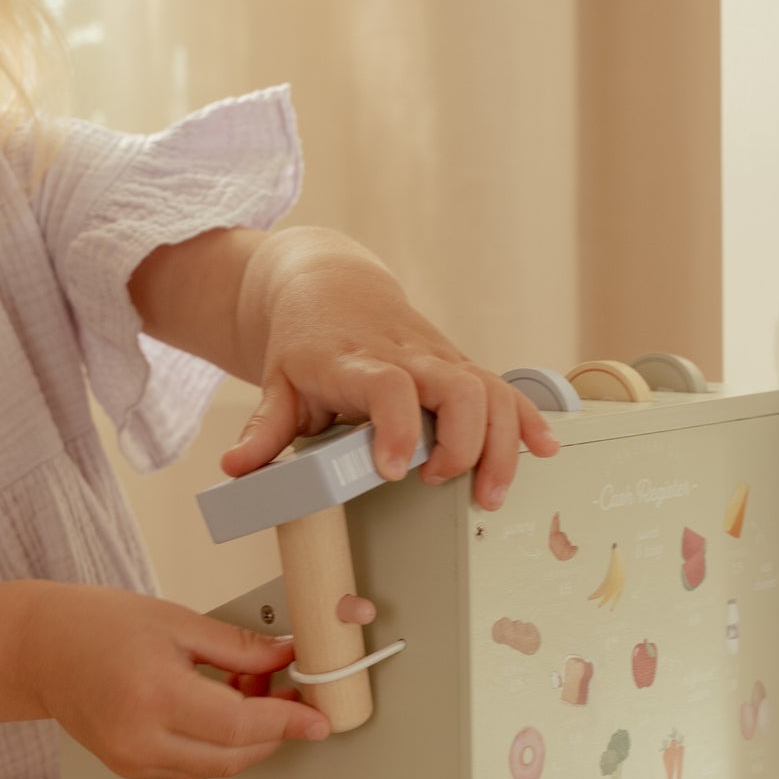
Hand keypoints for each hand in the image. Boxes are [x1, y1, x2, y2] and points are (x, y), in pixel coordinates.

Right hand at [20, 586, 328, 778]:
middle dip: (272, 730)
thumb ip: (238, 647)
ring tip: (246, 688)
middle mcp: (141, 739)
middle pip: (233, 756)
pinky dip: (216, 745)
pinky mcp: (130, 768)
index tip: (318, 718)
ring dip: (246, 739)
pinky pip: (191, 767)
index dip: (288, 721)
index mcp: (154, 695)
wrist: (40, 647)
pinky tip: (219, 707)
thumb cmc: (99, 624)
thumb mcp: (177, 621)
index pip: (241, 725)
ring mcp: (132, 761)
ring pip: (215, 768)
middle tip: (286, 690)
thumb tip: (286, 660)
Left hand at [221, 236, 558, 509]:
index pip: (388, 386)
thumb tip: (235, 469)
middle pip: (457, 386)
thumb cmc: (305, 340)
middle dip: (463, 442)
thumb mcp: (276, 382)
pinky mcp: (459, 365)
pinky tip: (543, 447)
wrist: (329, 285)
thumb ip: (263, 431)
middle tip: (441, 483)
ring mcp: (439, 358)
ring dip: (501, 443)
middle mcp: (406, 355)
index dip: (396, 428)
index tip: (392, 470)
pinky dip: (527, 418)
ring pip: (489, 389)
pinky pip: (503, 387)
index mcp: (356, 361)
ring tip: (490, 493)